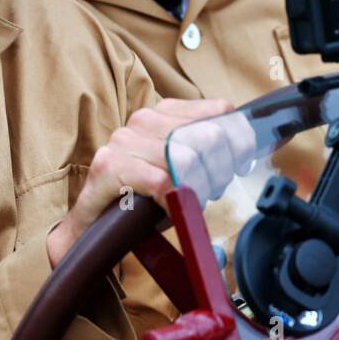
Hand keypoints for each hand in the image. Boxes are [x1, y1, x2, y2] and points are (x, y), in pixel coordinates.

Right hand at [46, 98, 235, 265]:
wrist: (92, 227)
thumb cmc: (143, 198)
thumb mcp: (181, 167)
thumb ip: (208, 150)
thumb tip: (246, 143)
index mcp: (163, 113)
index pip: (217, 112)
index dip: (237, 142)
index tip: (239, 166)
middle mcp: (143, 119)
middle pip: (207, 136)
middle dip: (218, 170)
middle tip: (210, 191)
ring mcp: (124, 140)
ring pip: (186, 159)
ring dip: (196, 188)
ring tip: (188, 202)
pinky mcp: (109, 166)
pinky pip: (161, 182)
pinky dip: (173, 200)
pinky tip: (169, 209)